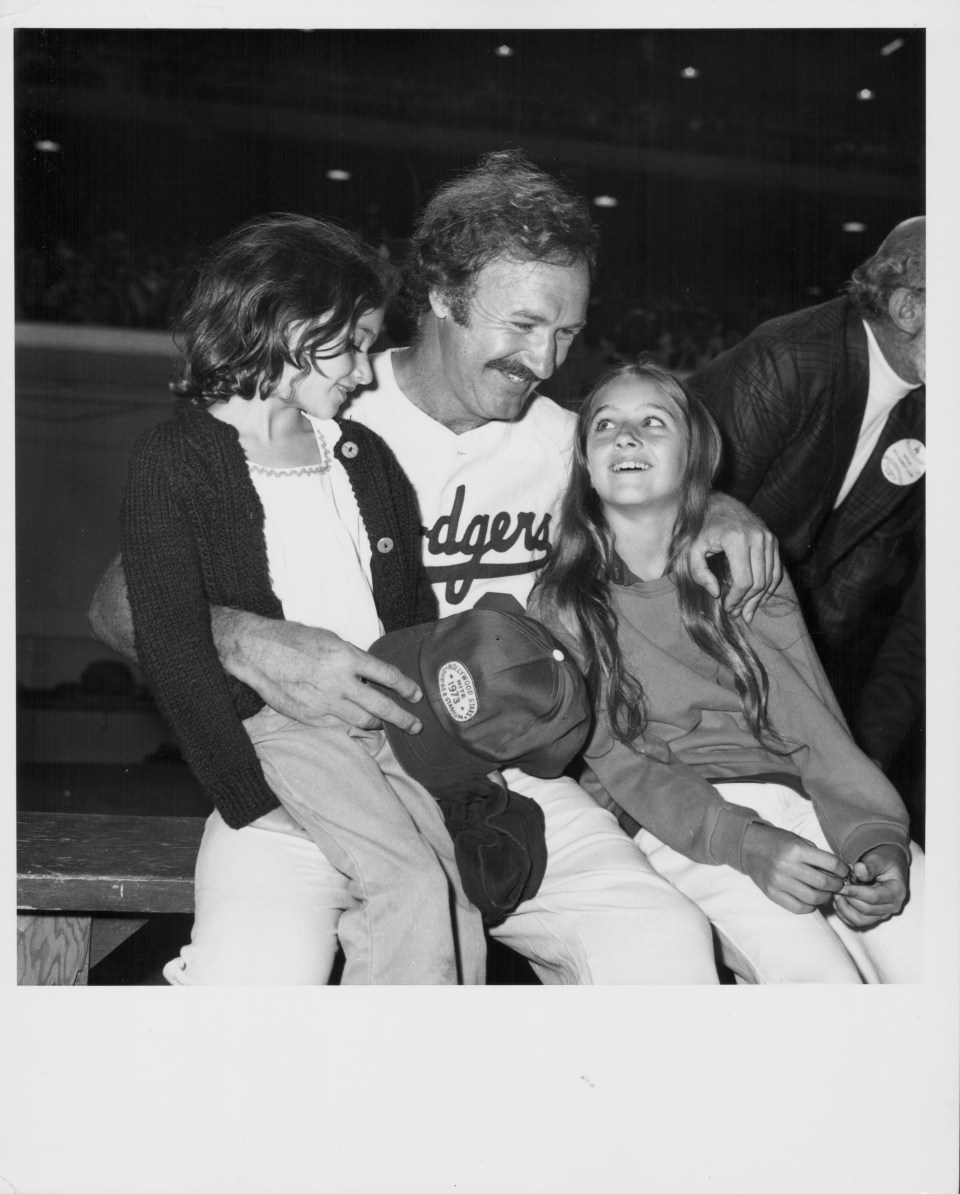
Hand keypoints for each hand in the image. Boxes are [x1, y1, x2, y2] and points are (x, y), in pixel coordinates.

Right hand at [215, 610, 424, 732]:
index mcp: (347, 657)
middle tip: (416, 725)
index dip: (406, 688)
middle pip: (381, 707)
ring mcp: (324, 702)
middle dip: (403, 719)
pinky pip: (338, 724)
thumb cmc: (294, 639)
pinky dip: (349, 724)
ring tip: (386, 725)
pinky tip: (354, 722)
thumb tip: (373, 674)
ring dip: (378, 725)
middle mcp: (339, 682)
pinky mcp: (310, 716)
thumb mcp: (331, 639)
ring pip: (361, 721)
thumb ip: (353, 658)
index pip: (387, 676)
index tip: (416, 695)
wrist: (258, 652)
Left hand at [690, 493, 781, 621]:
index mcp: (736, 540)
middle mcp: (757, 538)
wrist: (718, 503)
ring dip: (759, 598)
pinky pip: (776, 569)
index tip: (727, 608)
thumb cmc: (701, 528)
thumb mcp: (692, 549)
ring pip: (770, 578)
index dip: (736, 599)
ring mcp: (768, 538)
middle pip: (759, 582)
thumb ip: (698, 572)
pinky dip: (769, 587)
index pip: (743, 580)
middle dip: (748, 602)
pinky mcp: (773, 540)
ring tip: (747, 611)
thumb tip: (716, 593)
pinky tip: (759, 598)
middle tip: (737, 614)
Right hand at [740, 822, 847, 913]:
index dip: (843, 869)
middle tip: (838, 884)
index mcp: (796, 849)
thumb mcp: (798, 840)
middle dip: (837, 885)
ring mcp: (778, 882)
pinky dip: (809, 906)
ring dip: (825, 897)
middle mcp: (787, 866)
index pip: (830, 863)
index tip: (845, 871)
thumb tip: (839, 873)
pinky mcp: (772, 893)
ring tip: (825, 892)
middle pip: (823, 883)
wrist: (748, 846)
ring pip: (813, 898)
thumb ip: (817, 856)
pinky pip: (798, 907)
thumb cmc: (777, 842)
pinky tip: (811, 899)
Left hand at [834, 845, 908, 928]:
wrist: (886, 866)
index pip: (874, 897)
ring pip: (860, 920)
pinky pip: (855, 921)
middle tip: (836, 886)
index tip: (841, 886)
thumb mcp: (878, 859)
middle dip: (848, 898)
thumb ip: (869, 866)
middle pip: (866, 910)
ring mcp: (882, 913)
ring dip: (844, 908)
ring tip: (836, 893)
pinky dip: (843, 913)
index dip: (855, 893)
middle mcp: (891, 906)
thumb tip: (858, 870)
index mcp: (896, 891)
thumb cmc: (883, 862)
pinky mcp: (872, 917)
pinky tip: (838, 900)